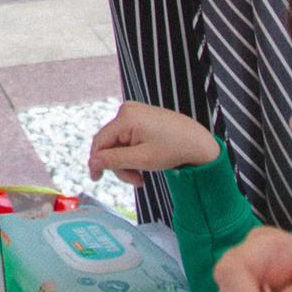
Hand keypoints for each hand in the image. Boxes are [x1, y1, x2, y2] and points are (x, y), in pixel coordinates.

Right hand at [87, 101, 220, 183]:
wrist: (198, 142)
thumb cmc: (175, 149)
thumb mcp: (142, 160)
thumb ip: (114, 161)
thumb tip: (93, 161)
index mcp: (126, 117)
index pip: (100, 142)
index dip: (96, 162)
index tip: (97, 179)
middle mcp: (128, 110)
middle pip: (110, 143)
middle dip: (119, 165)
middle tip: (136, 181)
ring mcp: (135, 112)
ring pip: (119, 142)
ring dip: (127, 161)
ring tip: (143, 174)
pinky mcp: (141, 116)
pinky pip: (127, 137)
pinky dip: (133, 152)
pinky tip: (145, 160)